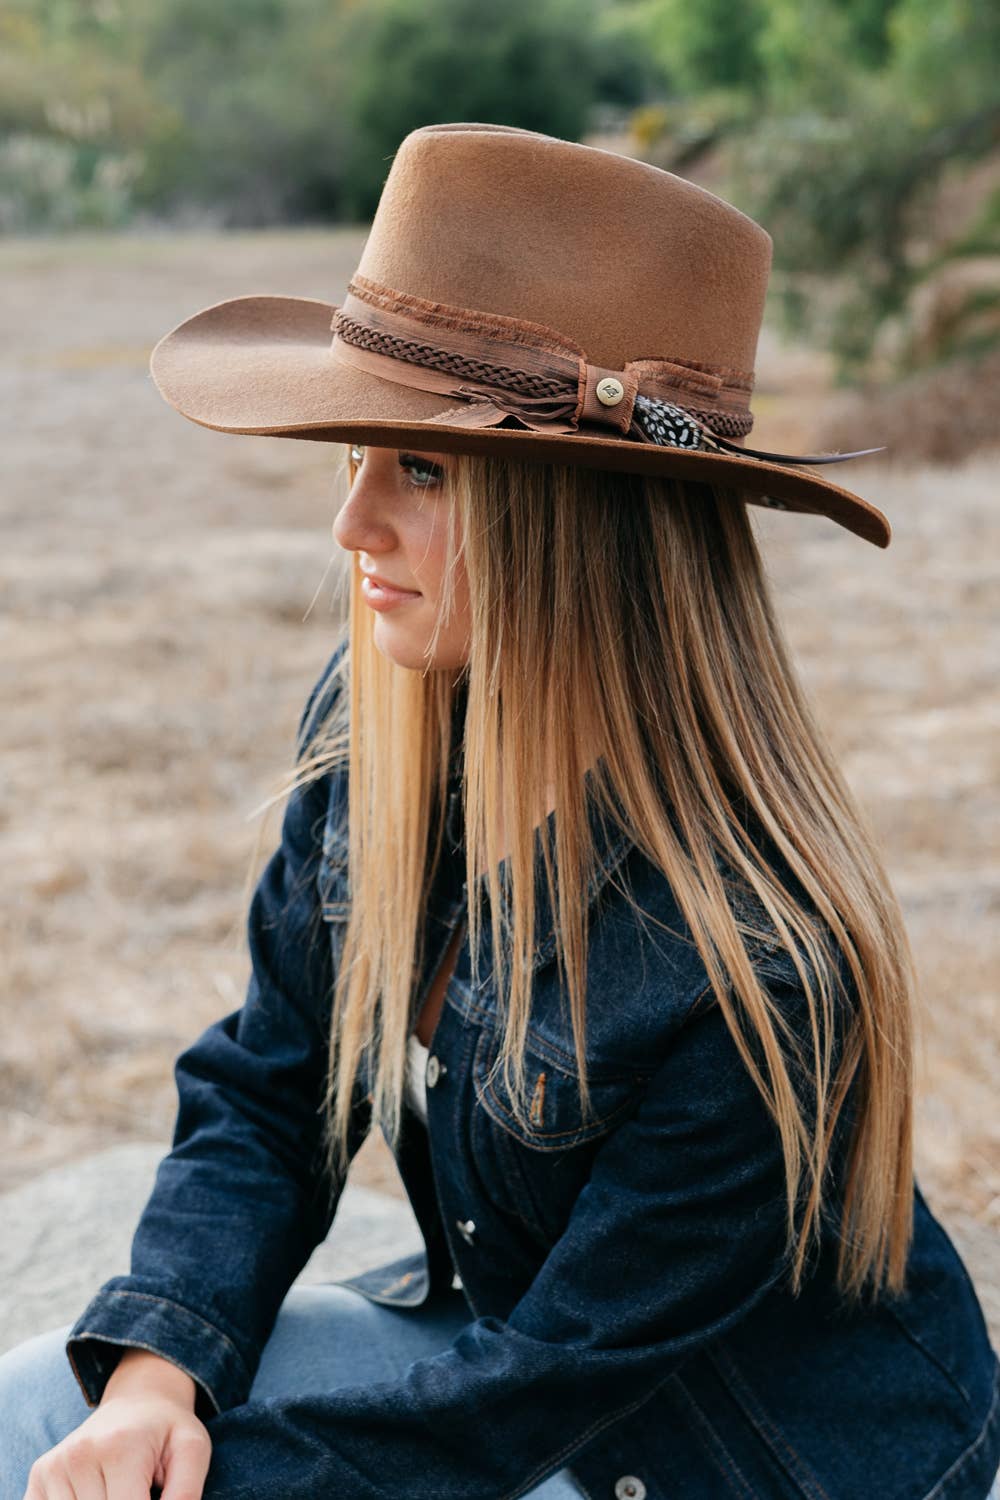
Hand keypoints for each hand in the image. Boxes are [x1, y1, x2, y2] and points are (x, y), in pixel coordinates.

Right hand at [24, 1375, 211, 1499]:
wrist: (137, 1400)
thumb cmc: (166, 1431)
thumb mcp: (192, 1451)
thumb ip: (185, 1493)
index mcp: (121, 1448)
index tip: (151, 1495)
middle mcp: (80, 1455)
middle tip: (138, 1487)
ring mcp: (54, 1466)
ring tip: (119, 1489)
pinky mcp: (39, 1475)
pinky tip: (95, 1492)